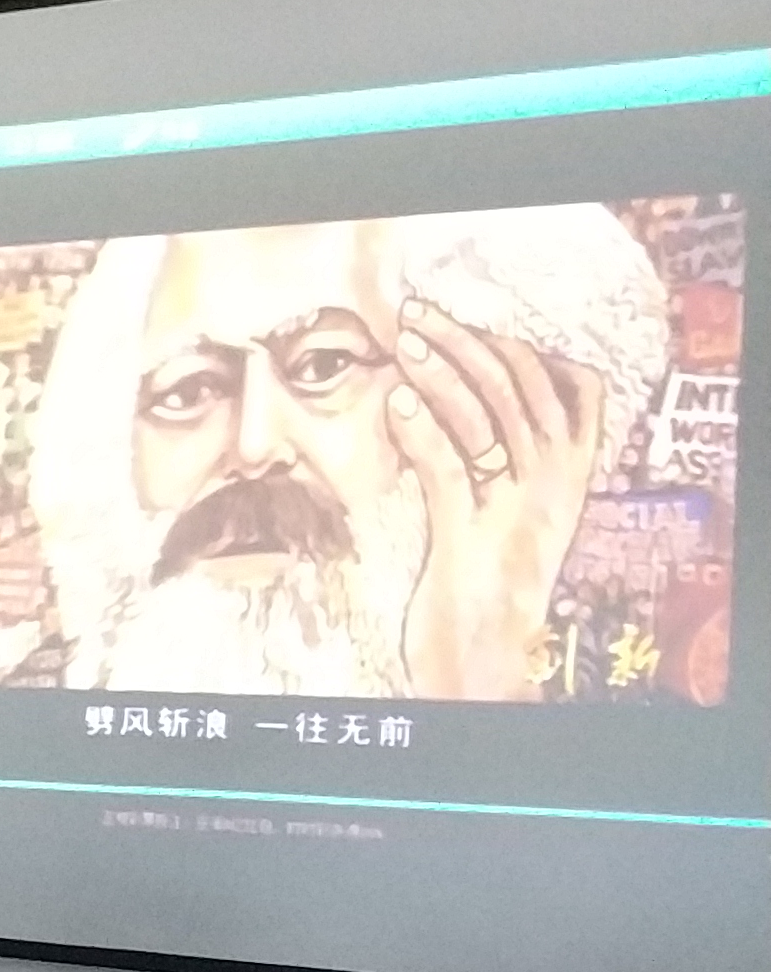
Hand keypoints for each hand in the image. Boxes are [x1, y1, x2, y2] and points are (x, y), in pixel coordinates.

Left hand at [387, 298, 607, 702]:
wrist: (484, 658)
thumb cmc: (486, 579)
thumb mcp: (510, 508)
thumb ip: (501, 455)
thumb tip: (454, 393)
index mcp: (573, 475)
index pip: (568, 385)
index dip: (514, 346)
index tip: (463, 323)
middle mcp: (554, 488)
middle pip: (519, 391)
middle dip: (467, 342)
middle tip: (418, 312)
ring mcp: (518, 513)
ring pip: (488, 421)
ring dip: (443, 373)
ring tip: (406, 342)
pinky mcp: (473, 541)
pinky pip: (453, 473)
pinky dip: (426, 433)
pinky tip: (398, 405)